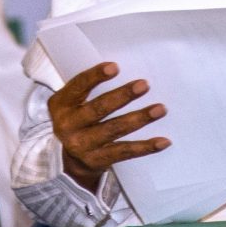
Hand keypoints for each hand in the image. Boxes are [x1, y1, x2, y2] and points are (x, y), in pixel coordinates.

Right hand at [47, 62, 170, 191]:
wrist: (68, 159)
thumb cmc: (79, 117)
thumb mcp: (75, 101)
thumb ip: (92, 87)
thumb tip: (128, 68)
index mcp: (62, 104)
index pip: (78, 86)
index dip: (95, 76)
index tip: (115, 66)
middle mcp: (68, 126)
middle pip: (99, 108)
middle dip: (123, 96)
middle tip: (144, 85)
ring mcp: (82, 145)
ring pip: (114, 129)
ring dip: (139, 118)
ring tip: (160, 109)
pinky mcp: (98, 160)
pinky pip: (124, 152)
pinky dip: (145, 147)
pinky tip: (163, 141)